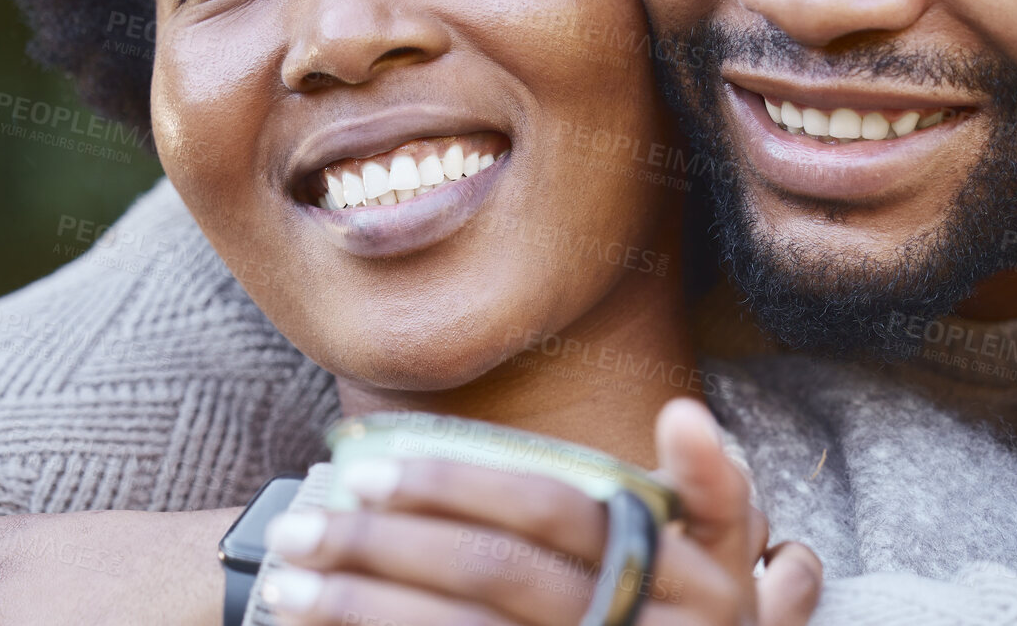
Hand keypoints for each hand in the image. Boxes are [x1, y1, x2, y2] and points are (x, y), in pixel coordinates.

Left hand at [259, 398, 821, 624]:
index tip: (369, 468)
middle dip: (388, 545)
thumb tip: (682, 412)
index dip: (460, 487)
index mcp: (677, 574)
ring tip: (287, 584)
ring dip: (364, 610)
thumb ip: (714, 488)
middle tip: (302, 524)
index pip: (550, 512)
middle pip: (495, 575)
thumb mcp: (729, 563)